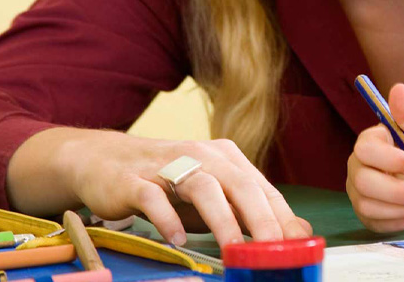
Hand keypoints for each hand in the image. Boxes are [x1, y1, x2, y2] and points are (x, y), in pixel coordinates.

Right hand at [62, 131, 310, 246]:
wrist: (104, 160)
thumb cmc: (168, 185)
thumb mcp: (213, 198)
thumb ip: (251, 214)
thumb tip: (298, 234)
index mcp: (225, 158)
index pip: (261, 188)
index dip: (281, 217)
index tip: (297, 246)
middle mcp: (200, 155)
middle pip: (238, 184)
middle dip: (259, 218)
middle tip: (272, 249)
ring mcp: (166, 165)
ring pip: (202, 187)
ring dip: (220, 218)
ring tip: (232, 247)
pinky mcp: (134, 179)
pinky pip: (153, 197)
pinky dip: (167, 218)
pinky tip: (178, 240)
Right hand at [347, 83, 403, 232]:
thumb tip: (399, 88)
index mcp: (369, 142)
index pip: (366, 149)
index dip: (389, 158)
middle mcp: (357, 166)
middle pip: (363, 182)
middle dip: (396, 191)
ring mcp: (359, 191)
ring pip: (367, 205)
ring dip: (400, 208)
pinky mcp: (366, 212)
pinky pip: (374, 222)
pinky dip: (398, 221)